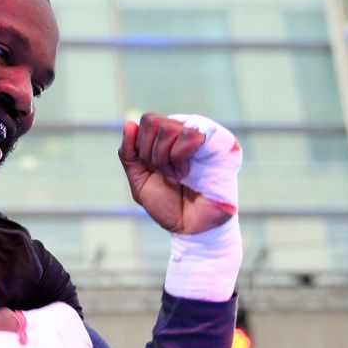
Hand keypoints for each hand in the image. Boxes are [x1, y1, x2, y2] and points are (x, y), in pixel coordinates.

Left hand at [118, 113, 233, 233]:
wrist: (191, 227)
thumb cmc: (169, 205)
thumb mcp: (139, 180)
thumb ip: (129, 154)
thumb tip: (128, 124)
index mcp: (165, 138)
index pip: (146, 122)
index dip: (140, 147)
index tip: (150, 169)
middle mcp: (183, 131)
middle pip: (152, 121)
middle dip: (150, 153)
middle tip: (163, 174)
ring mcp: (201, 134)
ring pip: (168, 127)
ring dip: (164, 158)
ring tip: (176, 176)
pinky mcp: (218, 141)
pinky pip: (190, 135)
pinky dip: (179, 157)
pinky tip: (185, 172)